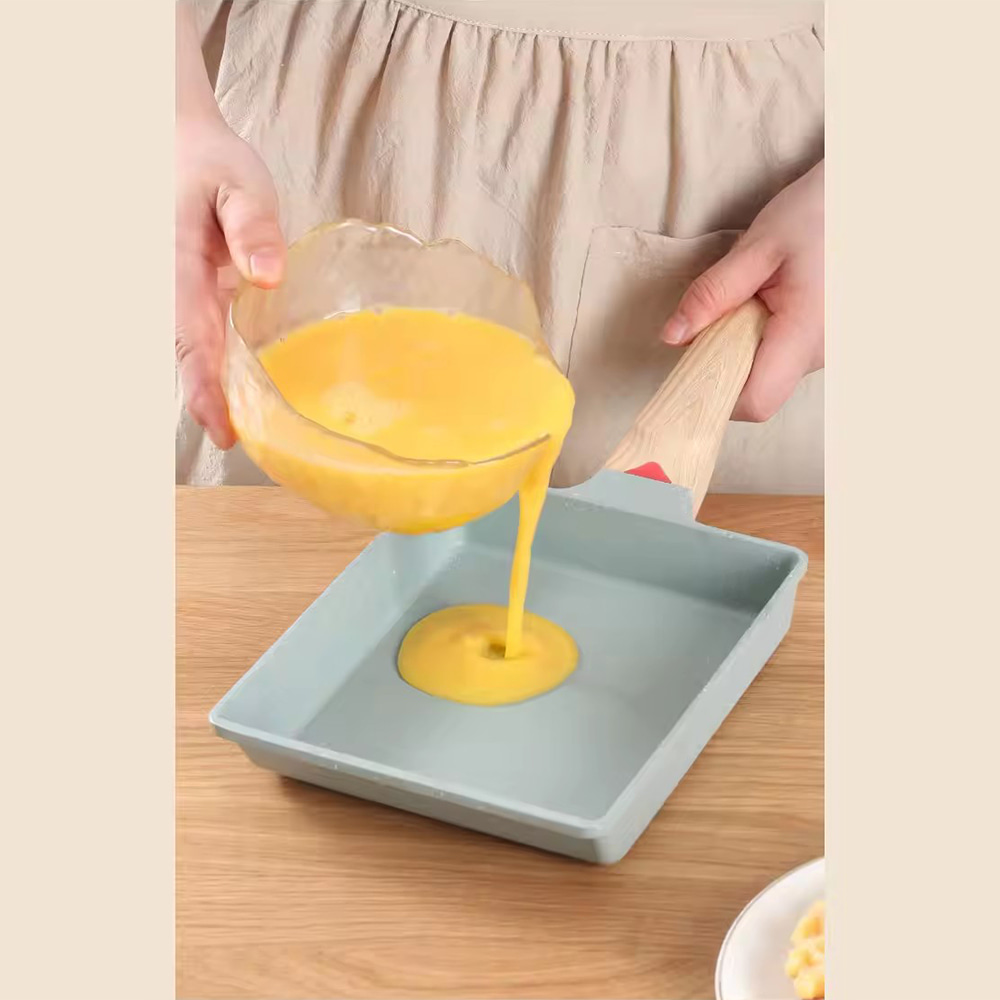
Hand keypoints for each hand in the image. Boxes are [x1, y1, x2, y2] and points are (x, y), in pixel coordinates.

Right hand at [175, 115, 284, 448]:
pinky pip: (193, 341)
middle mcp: (167, 289)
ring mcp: (173, 294)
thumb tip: (266, 275)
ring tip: (241, 428)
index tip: (222, 429)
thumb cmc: (210, 164)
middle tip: (238, 441)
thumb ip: (252, 225)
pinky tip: (239, 392)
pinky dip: (212, 369)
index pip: (187, 341)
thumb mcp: (241, 182)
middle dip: (206, 403)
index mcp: (176, 267)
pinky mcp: (186, 296)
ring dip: (209, 391)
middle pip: (181, 360)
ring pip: (185, 355)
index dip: (203, 390)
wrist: (176, 144)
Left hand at [661, 161, 823, 421]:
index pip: (756, 402)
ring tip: (752, 300)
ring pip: (773, 375)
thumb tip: (672, 337)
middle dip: (725, 365)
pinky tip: (769, 304)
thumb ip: (712, 294)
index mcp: (807, 333)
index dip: (717, 393)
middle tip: (719, 316)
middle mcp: (824, 354)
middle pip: (761, 392)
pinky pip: (785, 358)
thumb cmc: (820, 212)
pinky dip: (764, 340)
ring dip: (745, 349)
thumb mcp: (759, 246)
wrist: (871, 196)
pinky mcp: (828, 343)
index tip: (693, 361)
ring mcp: (830, 352)